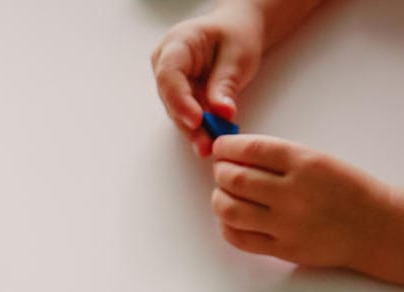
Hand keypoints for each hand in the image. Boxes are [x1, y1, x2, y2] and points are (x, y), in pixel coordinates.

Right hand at [151, 2, 264, 155]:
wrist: (236, 33)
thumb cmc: (236, 35)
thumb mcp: (238, 54)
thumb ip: (226, 82)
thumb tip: (221, 113)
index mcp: (177, 44)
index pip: (168, 75)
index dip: (179, 100)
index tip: (197, 120)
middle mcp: (165, 65)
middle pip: (171, 99)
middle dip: (189, 124)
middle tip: (207, 144)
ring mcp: (170, 84)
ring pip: (178, 112)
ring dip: (195, 132)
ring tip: (210, 147)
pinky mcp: (180, 98)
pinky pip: (188, 116)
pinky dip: (201, 129)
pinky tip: (212, 140)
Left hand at [210, 136, 394, 270]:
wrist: (376, 227)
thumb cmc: (347, 190)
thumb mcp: (320, 161)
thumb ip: (281, 159)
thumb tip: (236, 155)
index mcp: (306, 163)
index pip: (253, 149)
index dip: (227, 147)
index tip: (220, 147)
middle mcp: (294, 193)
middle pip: (235, 179)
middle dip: (220, 172)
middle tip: (221, 170)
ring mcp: (287, 224)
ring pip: (230, 210)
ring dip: (218, 198)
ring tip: (223, 193)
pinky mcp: (282, 249)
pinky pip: (239, 238)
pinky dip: (226, 226)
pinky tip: (230, 218)